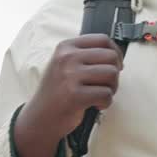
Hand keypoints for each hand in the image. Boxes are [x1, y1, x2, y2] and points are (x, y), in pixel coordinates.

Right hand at [13, 35, 122, 156]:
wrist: (40, 117)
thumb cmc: (58, 91)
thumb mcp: (64, 64)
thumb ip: (85, 55)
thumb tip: (116, 54)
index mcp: (66, 47)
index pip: (102, 39)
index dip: (116, 52)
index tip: (116, 65)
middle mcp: (67, 57)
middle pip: (110, 56)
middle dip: (115, 73)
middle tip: (105, 85)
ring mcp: (70, 76)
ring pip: (111, 74)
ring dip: (112, 88)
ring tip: (100, 95)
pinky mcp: (75, 95)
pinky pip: (106, 94)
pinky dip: (106, 102)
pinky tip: (95, 105)